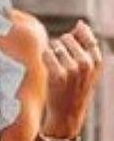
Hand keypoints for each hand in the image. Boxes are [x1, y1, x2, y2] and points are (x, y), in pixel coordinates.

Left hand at [41, 20, 102, 138]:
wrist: (66, 117)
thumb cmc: (75, 91)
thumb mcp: (88, 70)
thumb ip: (86, 46)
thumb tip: (80, 23)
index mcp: (96, 61)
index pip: (86, 35)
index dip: (74, 39)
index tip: (70, 54)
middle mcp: (86, 63)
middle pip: (67, 38)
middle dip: (61, 47)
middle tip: (61, 65)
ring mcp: (72, 69)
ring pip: (56, 45)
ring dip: (52, 55)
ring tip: (56, 70)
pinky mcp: (57, 75)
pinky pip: (47, 53)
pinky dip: (44, 59)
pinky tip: (48, 69)